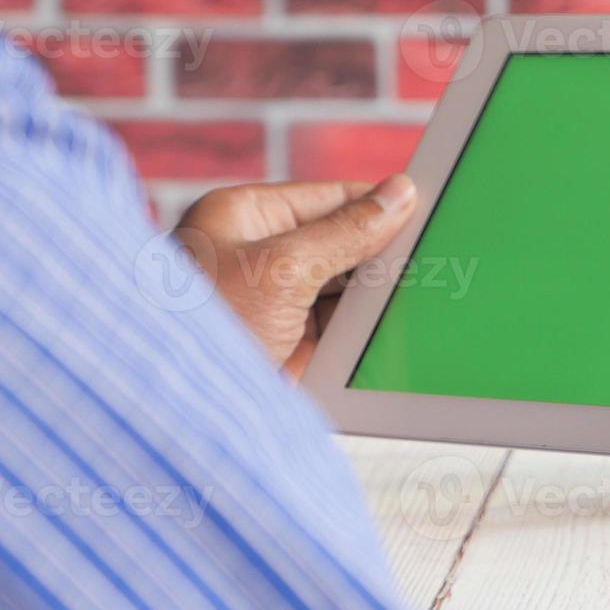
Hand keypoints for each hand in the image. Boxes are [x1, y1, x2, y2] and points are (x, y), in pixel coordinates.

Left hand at [175, 174, 416, 378]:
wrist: (173, 415)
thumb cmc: (199, 329)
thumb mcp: (282, 268)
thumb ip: (346, 232)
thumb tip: (399, 195)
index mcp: (243, 218)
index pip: (329, 198)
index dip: (378, 204)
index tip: (428, 208)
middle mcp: (257, 257)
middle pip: (340, 244)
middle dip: (381, 254)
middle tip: (436, 256)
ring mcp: (273, 307)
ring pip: (344, 291)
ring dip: (376, 299)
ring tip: (423, 295)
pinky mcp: (287, 350)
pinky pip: (339, 332)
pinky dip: (365, 334)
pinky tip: (396, 331)